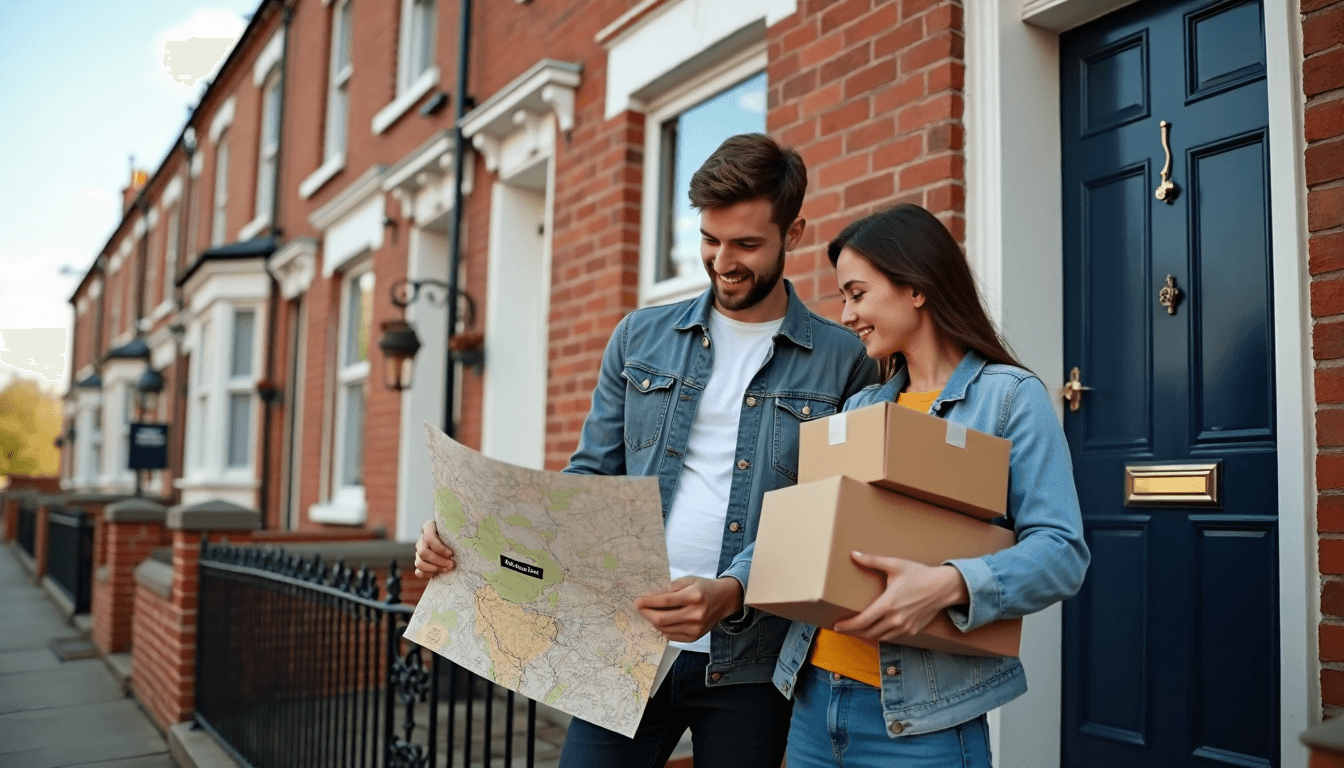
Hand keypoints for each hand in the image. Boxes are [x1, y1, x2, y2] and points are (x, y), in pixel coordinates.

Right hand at [413, 518, 456, 578]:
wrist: (453, 544)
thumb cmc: (457, 536)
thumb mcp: (456, 531)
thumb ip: (458, 531)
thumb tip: (466, 536)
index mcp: (429, 528)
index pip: (429, 537)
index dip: (439, 548)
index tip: (451, 554)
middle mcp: (422, 539)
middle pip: (423, 552)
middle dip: (438, 561)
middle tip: (451, 565)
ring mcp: (419, 551)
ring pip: (419, 562)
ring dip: (433, 568)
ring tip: (446, 569)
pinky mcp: (419, 563)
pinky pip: (418, 572)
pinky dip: (428, 574)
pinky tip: (437, 573)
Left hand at [633, 576, 743, 642]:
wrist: (725, 600)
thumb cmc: (705, 588)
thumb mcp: (688, 581)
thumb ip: (670, 588)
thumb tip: (649, 596)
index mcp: (694, 596)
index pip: (665, 601)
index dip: (648, 602)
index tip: (637, 601)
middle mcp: (696, 614)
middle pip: (662, 619)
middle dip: (646, 614)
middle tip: (639, 608)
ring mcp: (696, 628)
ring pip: (664, 629)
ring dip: (653, 622)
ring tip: (650, 613)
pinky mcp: (694, 637)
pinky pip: (671, 636)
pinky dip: (662, 629)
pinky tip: (661, 621)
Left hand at [831, 553, 968, 642]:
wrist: (944, 587)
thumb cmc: (919, 574)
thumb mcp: (895, 565)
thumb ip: (872, 560)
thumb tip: (853, 554)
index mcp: (888, 604)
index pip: (862, 621)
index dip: (848, 626)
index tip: (837, 626)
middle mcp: (895, 619)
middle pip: (868, 632)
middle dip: (854, 631)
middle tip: (843, 628)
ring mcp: (905, 627)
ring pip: (880, 637)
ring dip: (867, 634)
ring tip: (857, 629)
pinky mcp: (912, 630)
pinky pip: (892, 637)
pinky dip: (882, 635)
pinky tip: (877, 629)